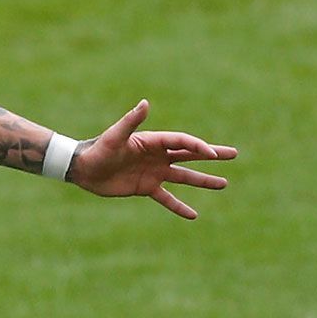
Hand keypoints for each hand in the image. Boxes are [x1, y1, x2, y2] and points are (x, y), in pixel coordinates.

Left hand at [69, 100, 238, 219]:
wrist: (83, 169)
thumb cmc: (98, 149)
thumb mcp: (115, 136)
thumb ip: (131, 120)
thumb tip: (144, 103)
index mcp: (153, 141)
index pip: (182, 142)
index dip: (197, 146)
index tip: (211, 154)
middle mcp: (158, 156)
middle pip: (190, 154)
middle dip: (212, 155)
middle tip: (233, 154)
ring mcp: (154, 172)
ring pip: (184, 176)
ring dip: (203, 181)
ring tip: (224, 184)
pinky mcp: (146, 188)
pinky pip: (167, 198)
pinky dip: (179, 206)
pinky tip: (194, 215)